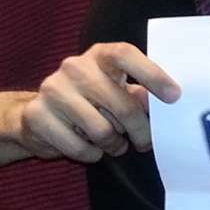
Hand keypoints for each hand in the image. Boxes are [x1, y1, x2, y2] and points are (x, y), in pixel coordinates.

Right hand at [17, 42, 180, 162]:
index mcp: (99, 55)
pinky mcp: (37, 115)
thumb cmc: (89, 101)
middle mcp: (74, 67)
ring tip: (114, 144)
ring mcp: (52, 90)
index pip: (125, 55)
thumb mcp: (116, 91)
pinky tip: (90, 148)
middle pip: (122, 104)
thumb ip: (138, 94)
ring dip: (114, 145)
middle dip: (140, 130)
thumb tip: (160, 103)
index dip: (152, 74)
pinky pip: (79, 147)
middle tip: (144, 142)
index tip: (174, 96)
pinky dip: (91, 154)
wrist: (36, 114)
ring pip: (101, 130)